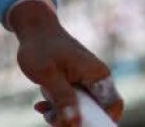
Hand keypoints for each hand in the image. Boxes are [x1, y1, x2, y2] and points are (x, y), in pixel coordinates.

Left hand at [10, 0, 123, 124]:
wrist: (32, 28)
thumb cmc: (40, 47)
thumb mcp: (48, 74)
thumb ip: (63, 98)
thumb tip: (75, 122)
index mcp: (98, 75)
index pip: (112, 105)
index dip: (100, 120)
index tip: (79, 124)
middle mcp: (97, 79)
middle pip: (94, 111)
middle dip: (74, 119)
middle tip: (52, 119)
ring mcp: (85, 81)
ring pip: (81, 109)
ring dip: (62, 114)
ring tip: (43, 109)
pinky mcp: (74, 83)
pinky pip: (71, 102)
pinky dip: (58, 107)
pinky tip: (41, 106)